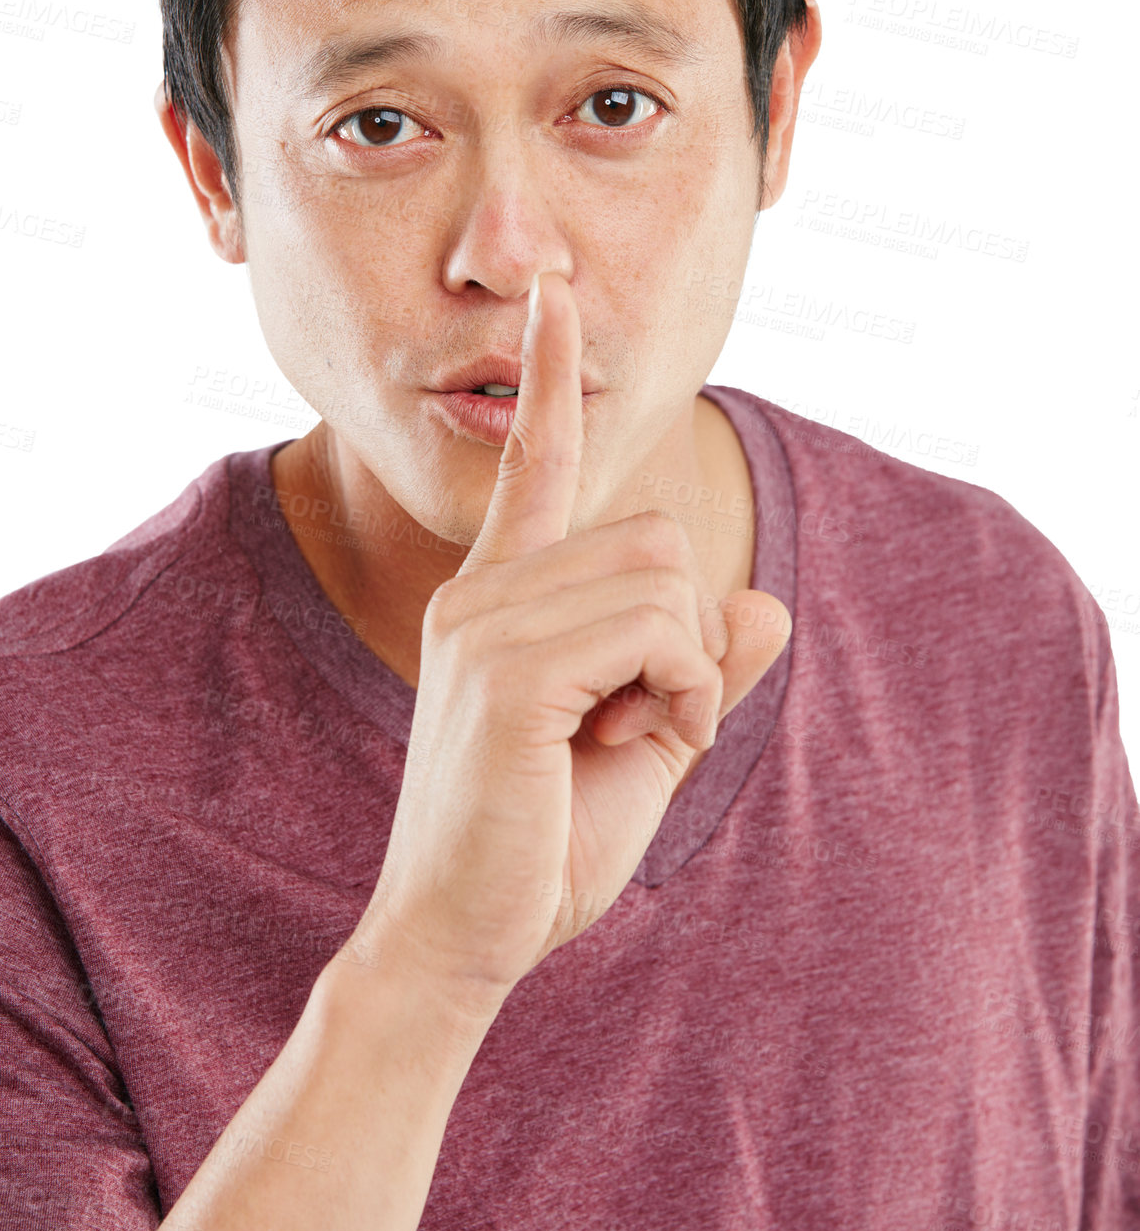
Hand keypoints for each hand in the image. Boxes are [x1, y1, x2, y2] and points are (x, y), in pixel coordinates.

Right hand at [345, 271, 791, 1010]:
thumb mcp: (645, 744)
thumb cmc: (541, 844)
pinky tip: (634, 741)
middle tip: (643, 718)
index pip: (537, 464)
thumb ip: (698, 669)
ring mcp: (486, 622)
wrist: (463, 938)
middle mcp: (484, 590)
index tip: (552, 292)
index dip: (550, 376)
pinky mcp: (505, 671)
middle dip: (684, 632)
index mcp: (502, 595)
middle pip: (656, 536)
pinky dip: (680, 690)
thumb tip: (767, 605)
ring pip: (663, 577)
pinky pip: (654, 630)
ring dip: (685, 668)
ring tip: (630, 736)